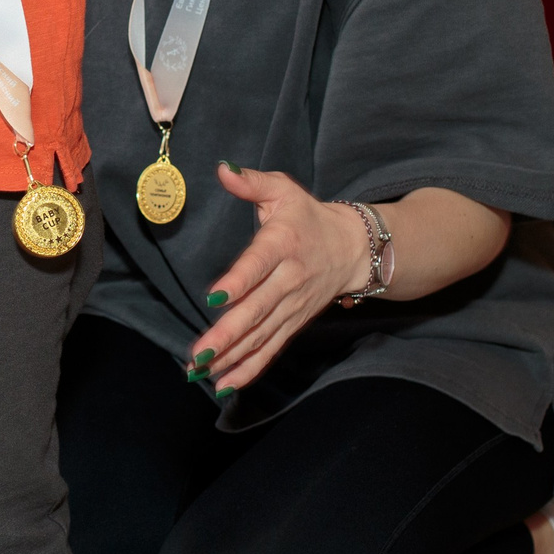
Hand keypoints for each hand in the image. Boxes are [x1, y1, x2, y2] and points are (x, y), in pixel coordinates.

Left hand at [192, 162, 377, 392]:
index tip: (215, 298)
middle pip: (257, 310)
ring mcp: (293, 306)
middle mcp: (289, 280)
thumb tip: (223, 169)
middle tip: (200, 354)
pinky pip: (271, 349)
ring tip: (202, 372)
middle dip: (228, 335)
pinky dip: (250, 369)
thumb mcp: (284, 190)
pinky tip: (224, 384)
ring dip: (233, 357)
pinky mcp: (294, 323)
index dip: (239, 282)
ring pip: (262, 336)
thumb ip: (252, 182)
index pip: (258, 265)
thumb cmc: (308, 217)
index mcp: (283, 244)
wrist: (354, 248)